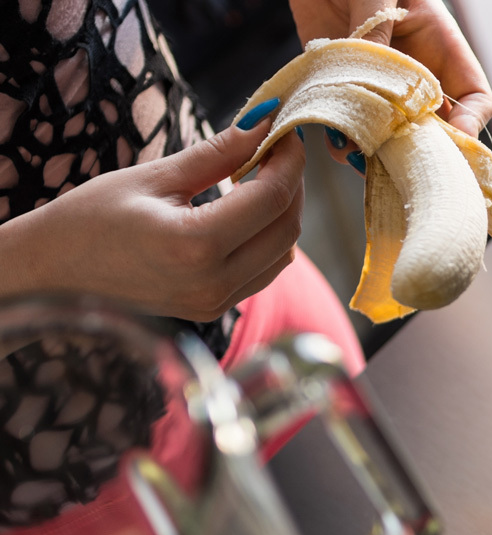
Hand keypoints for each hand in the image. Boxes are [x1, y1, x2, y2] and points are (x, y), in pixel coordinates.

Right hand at [0, 114, 304, 321]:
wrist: (53, 273)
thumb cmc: (90, 219)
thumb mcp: (154, 177)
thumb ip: (217, 154)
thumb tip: (263, 122)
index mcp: (194, 246)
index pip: (271, 199)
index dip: (289, 161)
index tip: (287, 130)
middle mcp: (213, 283)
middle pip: (287, 230)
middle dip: (292, 185)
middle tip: (278, 149)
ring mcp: (215, 302)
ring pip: (282, 254)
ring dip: (283, 213)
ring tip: (261, 175)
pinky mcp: (213, 309)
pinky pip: (263, 272)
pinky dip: (268, 239)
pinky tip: (247, 210)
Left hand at [288, 0, 491, 168]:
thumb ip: (378, 33)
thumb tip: (374, 79)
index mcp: (439, 47)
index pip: (474, 99)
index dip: (468, 126)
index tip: (448, 142)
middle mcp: (414, 73)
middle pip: (434, 129)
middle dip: (418, 150)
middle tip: (397, 160)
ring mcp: (379, 83)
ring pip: (391, 134)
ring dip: (377, 151)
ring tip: (359, 154)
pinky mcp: (342, 84)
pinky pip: (349, 122)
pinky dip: (341, 137)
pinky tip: (333, 137)